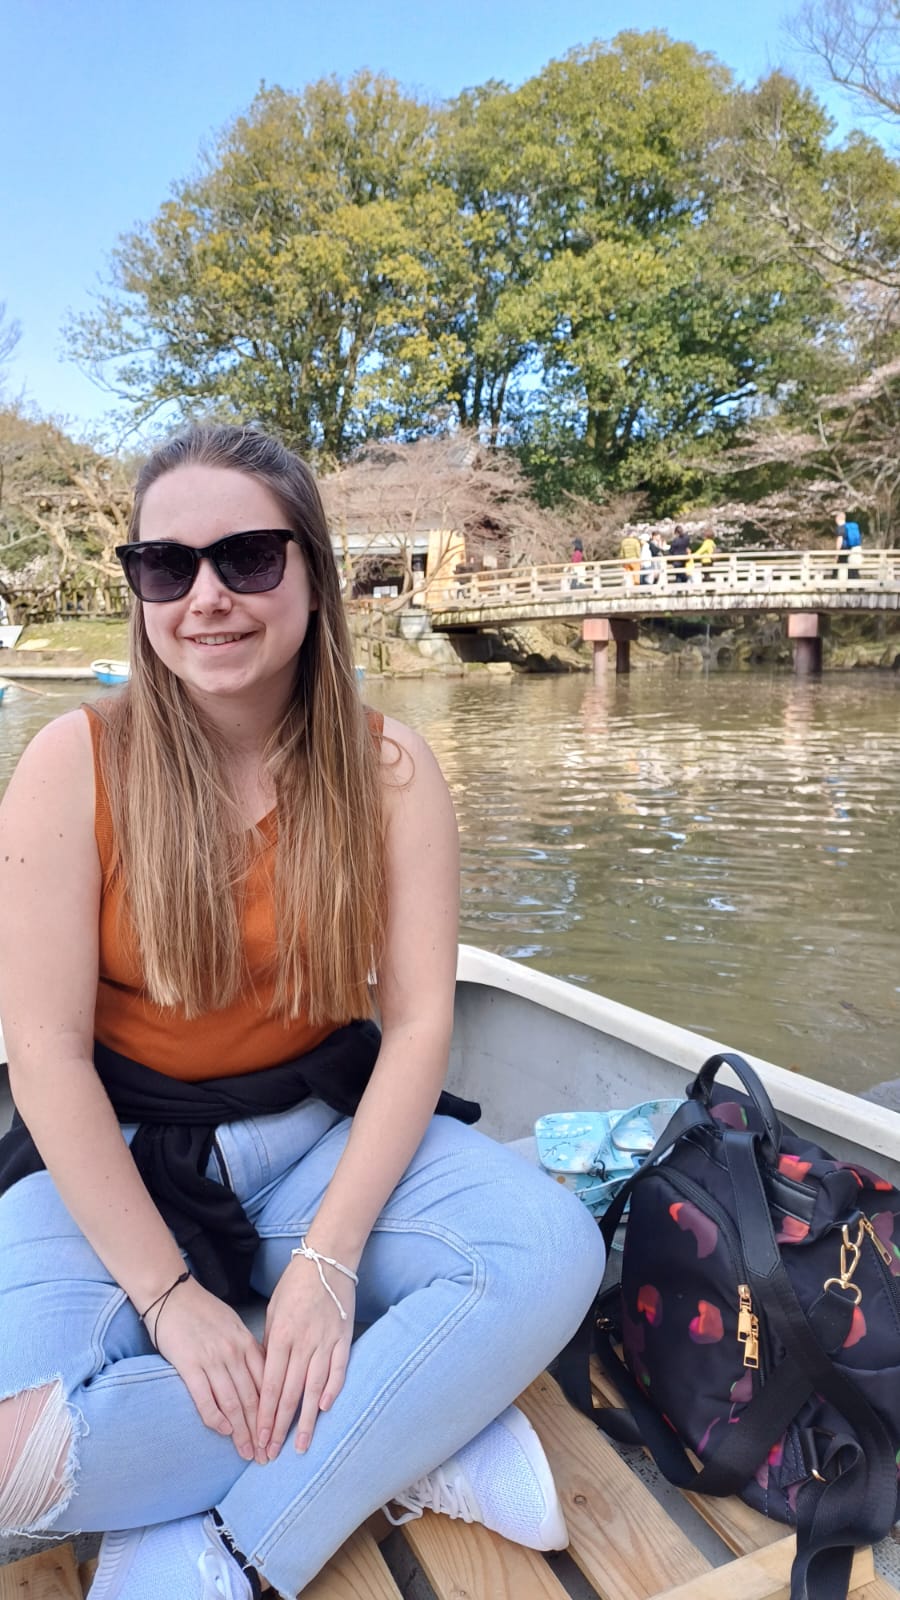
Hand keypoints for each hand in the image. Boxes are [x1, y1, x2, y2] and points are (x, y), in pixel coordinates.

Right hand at [151, 1276, 265, 1462]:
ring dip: (242, 1432)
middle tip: (267, 1456)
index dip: (275, 1412)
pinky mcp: (189, 1365)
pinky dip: (216, 1418)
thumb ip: (247, 1350)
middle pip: (253, 1398)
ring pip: (233, 1402)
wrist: (171, 1294)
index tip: (279, 1434)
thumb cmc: (202, 1310)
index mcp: (246, 1343)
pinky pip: (206, 1398)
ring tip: (249, 1454)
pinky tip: (223, 1432)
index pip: (267, 1383)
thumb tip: (261, 1374)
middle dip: (262, 1430)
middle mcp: (234, 1353)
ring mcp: (212, 1360)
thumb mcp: (233, 1326)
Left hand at [257, 1251, 354, 1459]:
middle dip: (280, 1427)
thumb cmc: (294, 1285)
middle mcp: (303, 1343)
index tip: (259, 1439)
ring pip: (314, 1388)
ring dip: (307, 1419)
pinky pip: (339, 1368)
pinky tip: (326, 1409)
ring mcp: (326, 1341)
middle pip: (290, 1393)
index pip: (271, 1386)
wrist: (326, 1259)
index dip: (265, 1415)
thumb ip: (270, 1344)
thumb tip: (266, 1376)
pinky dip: (333, 1389)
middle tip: (272, 1454)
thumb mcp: (273, 1312)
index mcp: (281, 1336)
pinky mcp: (344, 1337)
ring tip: (302, 1446)